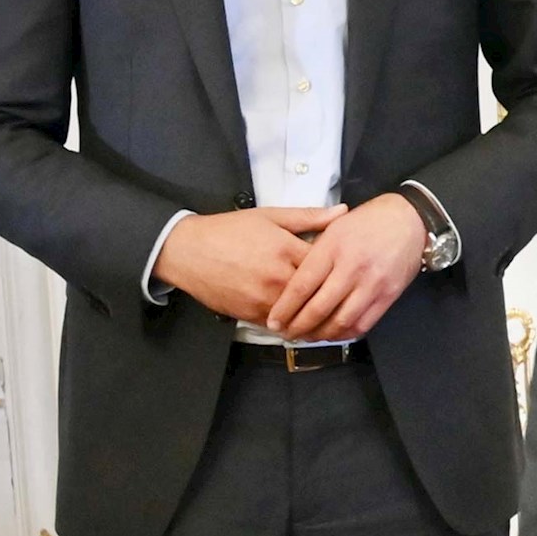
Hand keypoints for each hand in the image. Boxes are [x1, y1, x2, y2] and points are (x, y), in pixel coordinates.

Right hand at [151, 204, 336, 326]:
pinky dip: (295, 323)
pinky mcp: (251, 314)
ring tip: (333, 314)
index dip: (341, 267)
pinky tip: (306, 321)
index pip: (327, 264)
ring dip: (317, 315)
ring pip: (302, 313)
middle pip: (318, 292)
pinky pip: (282, 324)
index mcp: (285, 249)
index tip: (350, 268)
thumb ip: (309, 217)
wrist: (186, 251)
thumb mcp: (270, 216)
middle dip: (333, 295)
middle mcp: (277, 276)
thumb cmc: (228, 231)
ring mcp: (264, 298)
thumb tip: (343, 211)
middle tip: (350, 297)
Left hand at [259, 192, 432, 341]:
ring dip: (321, 334)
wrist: (409, 220)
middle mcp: (352, 267)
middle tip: (286, 334)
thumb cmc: (368, 222)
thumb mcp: (333, 227)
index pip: (302, 286)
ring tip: (307, 336)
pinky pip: (364, 324)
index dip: (285, 308)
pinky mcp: (389, 295)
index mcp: (333, 248)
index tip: (273, 321)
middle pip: (319, 308)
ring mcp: (373, 283)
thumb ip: (313, 253)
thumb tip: (292, 280)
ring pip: (341, 321)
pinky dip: (345, 334)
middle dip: (299, 326)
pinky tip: (333, 334)